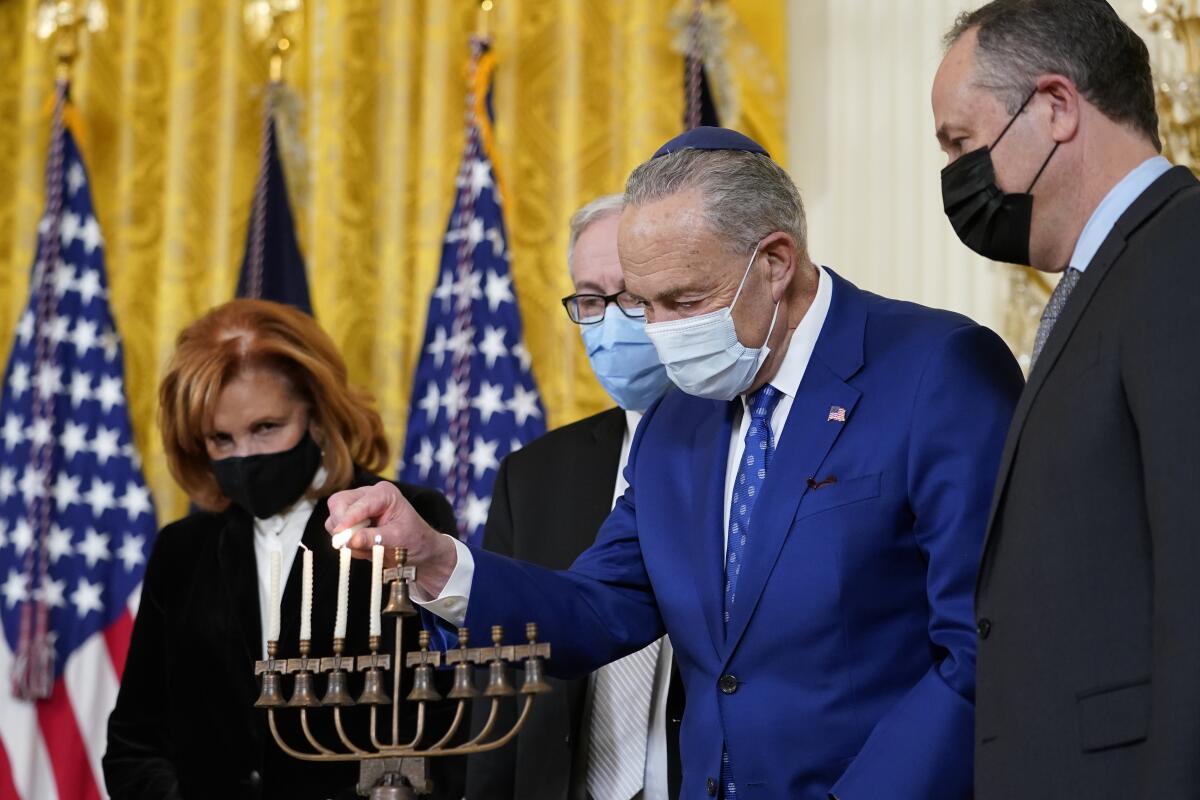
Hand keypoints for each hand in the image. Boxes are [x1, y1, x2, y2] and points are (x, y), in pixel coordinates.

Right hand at [325, 482, 458, 596]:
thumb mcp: (398, 539)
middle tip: (351, 544)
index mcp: (384, 493)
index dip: (348, 519)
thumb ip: (374, 538)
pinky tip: (365, 548)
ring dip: (345, 537)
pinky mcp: (351, 521)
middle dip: (342, 525)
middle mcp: (368, 495)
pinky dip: (346, 543)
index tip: (340, 533)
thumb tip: (351, 540)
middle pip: (338, 503)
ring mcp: (357, 507)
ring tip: (368, 548)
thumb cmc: (415, 540)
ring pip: (334, 518)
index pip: (358, 503)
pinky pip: (336, 531)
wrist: (419, 550)